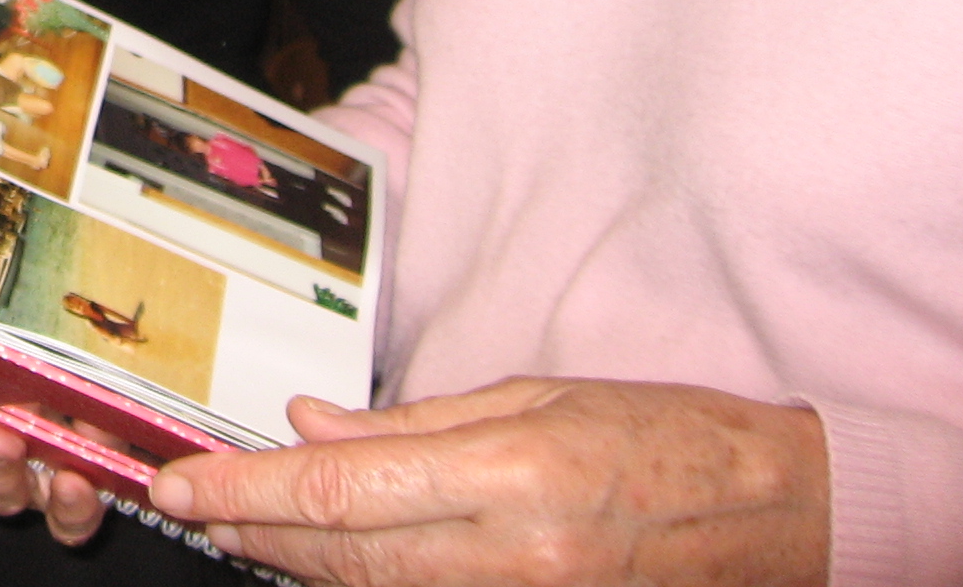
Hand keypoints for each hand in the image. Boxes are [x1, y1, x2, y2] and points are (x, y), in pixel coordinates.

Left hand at [148, 379, 828, 585]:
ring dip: (298, 566)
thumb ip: (414, 423)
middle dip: (254, 533)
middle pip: (344, 556)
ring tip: (240, 531)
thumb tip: (310, 423)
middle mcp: (514, 557)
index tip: (181, 485)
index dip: (249, 493)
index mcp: (511, 477)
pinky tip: (326, 565)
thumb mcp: (539, 396)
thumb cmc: (668, 439)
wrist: (781, 518)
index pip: (343, 491)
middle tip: (188, 508)